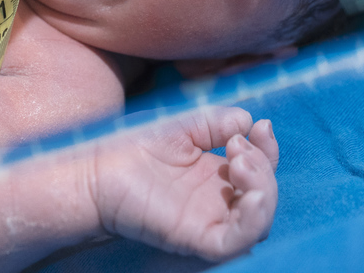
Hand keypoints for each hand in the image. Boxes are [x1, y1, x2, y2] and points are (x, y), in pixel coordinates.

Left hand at [92, 107, 278, 260]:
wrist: (95, 166)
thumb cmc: (130, 145)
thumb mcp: (184, 123)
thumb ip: (217, 121)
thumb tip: (248, 121)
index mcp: (213, 177)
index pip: (259, 170)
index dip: (268, 149)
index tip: (261, 125)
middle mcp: (214, 202)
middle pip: (263, 197)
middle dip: (264, 166)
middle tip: (237, 145)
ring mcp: (207, 222)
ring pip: (258, 222)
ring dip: (263, 188)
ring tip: (238, 161)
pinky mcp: (194, 238)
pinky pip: (236, 242)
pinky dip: (253, 221)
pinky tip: (249, 194)